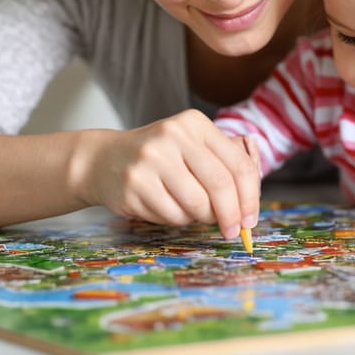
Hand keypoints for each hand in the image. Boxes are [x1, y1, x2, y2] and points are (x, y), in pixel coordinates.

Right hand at [71, 109, 259, 238]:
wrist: (104, 160)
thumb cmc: (159, 159)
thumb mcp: (190, 148)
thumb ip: (222, 167)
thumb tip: (249, 207)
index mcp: (194, 123)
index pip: (237, 164)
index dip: (250, 197)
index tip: (250, 219)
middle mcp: (173, 135)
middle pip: (220, 184)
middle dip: (231, 214)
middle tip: (233, 231)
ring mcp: (151, 159)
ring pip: (196, 204)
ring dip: (201, 217)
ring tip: (191, 212)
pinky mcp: (135, 183)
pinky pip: (172, 214)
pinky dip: (177, 220)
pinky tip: (167, 207)